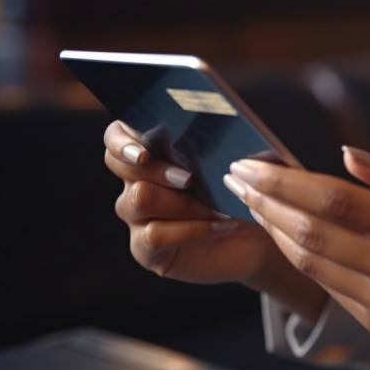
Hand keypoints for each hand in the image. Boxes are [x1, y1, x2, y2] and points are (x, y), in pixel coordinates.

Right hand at [103, 120, 326, 319]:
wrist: (253, 241)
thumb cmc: (238, 197)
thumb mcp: (228, 165)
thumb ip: (212, 142)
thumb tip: (216, 119)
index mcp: (152, 159)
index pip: (116, 138)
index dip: (122, 141)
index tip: (144, 151)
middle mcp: (136, 186)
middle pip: (123, 168)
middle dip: (158, 169)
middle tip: (190, 178)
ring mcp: (137, 220)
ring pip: (140, 199)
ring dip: (182, 202)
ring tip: (217, 208)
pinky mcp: (146, 250)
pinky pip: (155, 235)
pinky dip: (194, 229)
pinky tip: (223, 226)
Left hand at [225, 147, 369, 369]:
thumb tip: (345, 155)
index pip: (337, 201)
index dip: (287, 182)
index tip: (253, 164)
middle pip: (313, 232)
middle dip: (267, 202)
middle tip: (239, 177)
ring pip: (312, 263)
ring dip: (275, 229)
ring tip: (253, 201)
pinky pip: (327, 285)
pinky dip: (300, 255)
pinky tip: (286, 232)